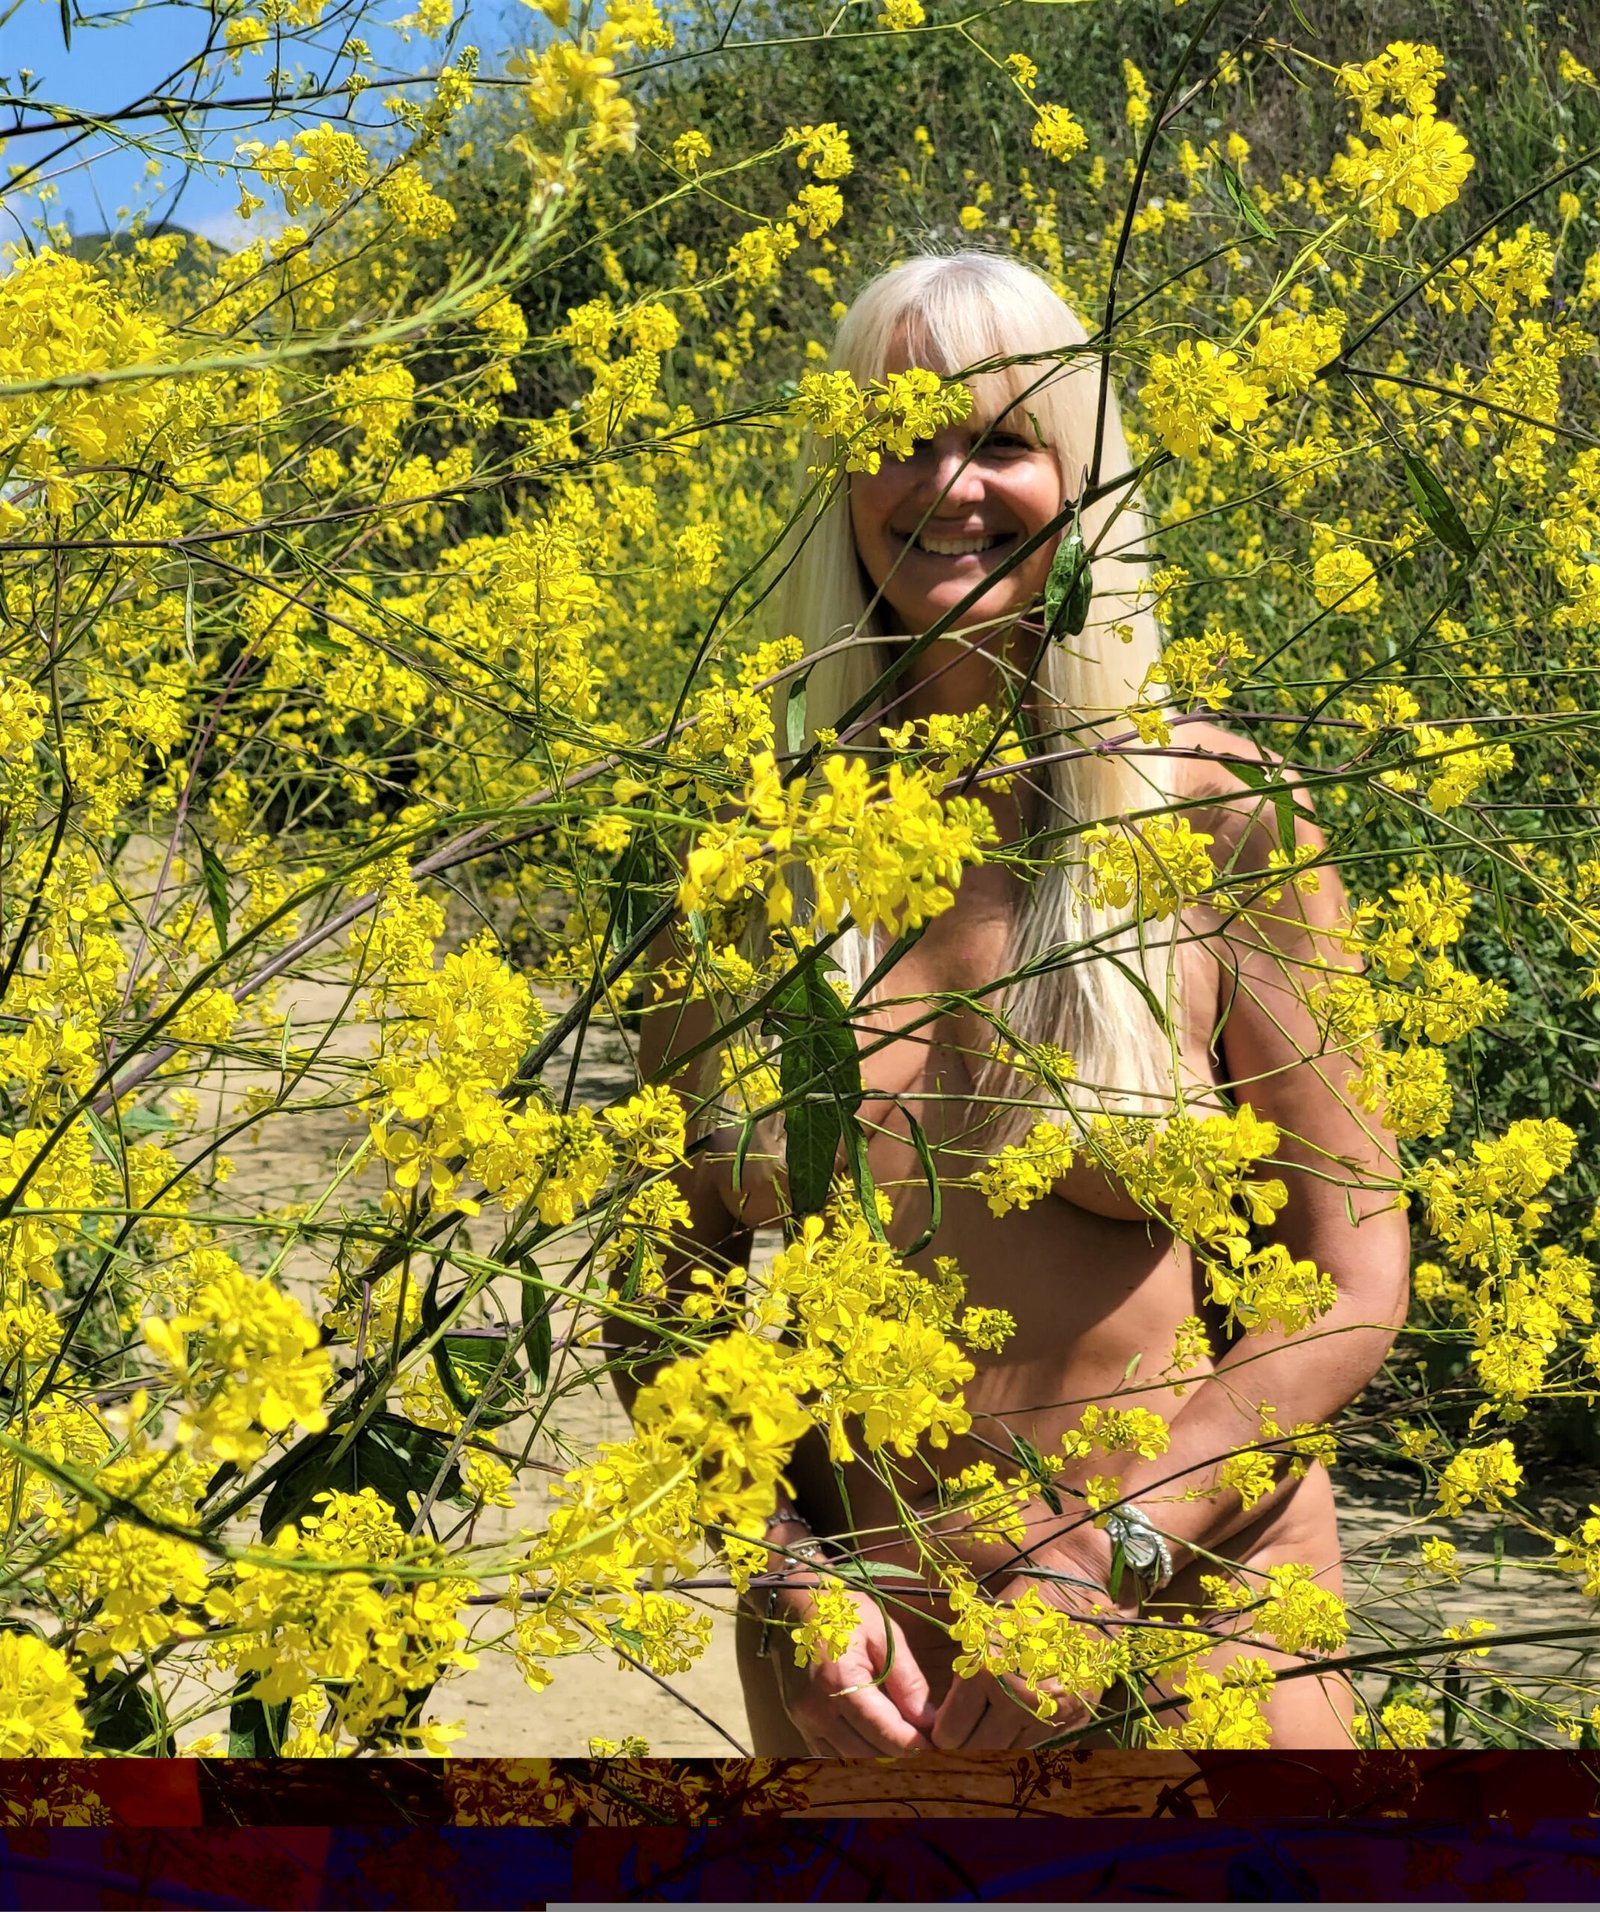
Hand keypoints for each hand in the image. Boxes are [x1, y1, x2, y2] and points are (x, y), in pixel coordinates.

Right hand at [771, 1583, 937, 1754]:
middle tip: (922, 1738)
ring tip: (899, 1736)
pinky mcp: (796, 1721)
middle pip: (868, 1752)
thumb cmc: (843, 1611)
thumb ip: (907, 1680)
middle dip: (899, 1750)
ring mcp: (802, 1718)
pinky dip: (853, 1750)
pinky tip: (870, 1735)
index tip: (937, 1743)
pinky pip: (829, 1751)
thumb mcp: (883, 1633)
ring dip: (876, 1753)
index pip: (886, 1732)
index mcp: (841, 1682)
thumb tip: (929, 1721)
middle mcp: (817, 1709)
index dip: (916, 1744)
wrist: (793, 1602)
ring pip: (849, 1758)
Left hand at [930, 1551, 1129, 1752]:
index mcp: (988, 1671)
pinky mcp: (1074, 1722)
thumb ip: (964, 1674)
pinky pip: (1040, 1751)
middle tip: (959, 1739)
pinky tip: (1017, 1733)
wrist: (1082, 1594)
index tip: (940, 1731)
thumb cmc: (1024, 1605)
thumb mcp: (983, 1630)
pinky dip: (1025, 1746)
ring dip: (995, 1748)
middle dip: (964, 1746)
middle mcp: (1018, 1698)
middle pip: (977, 1748)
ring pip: (1008, 1755)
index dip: (942, 1733)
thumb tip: (940, 1717)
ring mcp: (1049, 1714)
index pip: (952, 1730)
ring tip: (987, 1736)